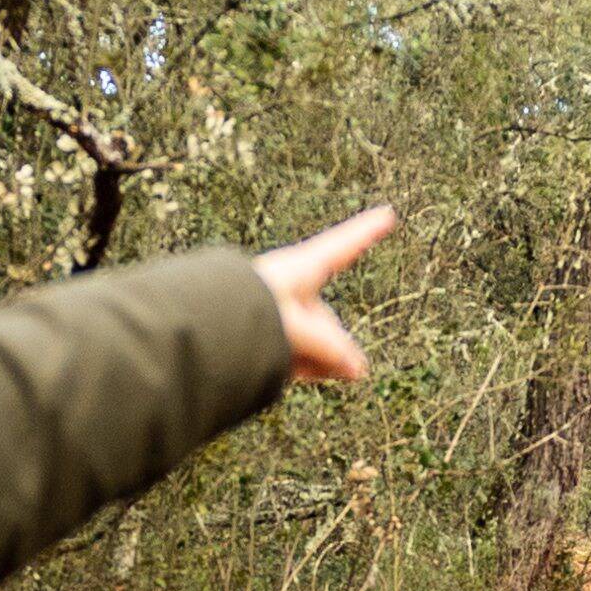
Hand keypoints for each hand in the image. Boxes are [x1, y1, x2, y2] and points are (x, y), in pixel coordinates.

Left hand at [257, 205, 393, 386]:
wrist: (204, 329)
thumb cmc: (247, 314)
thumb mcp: (301, 329)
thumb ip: (332, 349)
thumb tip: (357, 370)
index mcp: (300, 269)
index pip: (343, 247)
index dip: (366, 232)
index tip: (386, 215)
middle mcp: (288, 289)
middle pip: (325, 317)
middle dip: (337, 342)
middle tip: (354, 368)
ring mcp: (276, 315)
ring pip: (312, 340)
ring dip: (325, 357)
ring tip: (333, 374)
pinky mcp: (263, 340)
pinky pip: (294, 353)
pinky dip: (308, 364)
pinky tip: (317, 375)